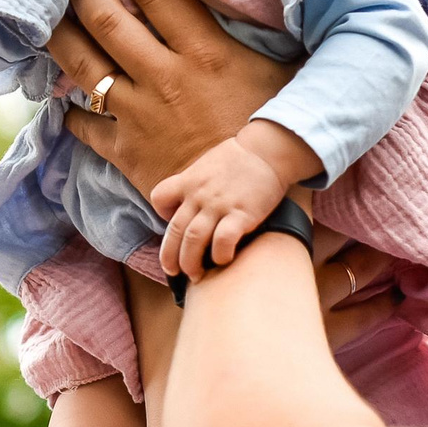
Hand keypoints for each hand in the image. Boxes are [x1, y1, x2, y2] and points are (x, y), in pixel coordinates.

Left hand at [50, 0, 297, 190]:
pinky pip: (84, 123)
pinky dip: (70, 109)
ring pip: (84, 64)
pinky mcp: (125, 150)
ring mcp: (139, 114)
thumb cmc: (274, 134)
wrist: (254, 205)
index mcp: (204, 52)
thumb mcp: (279, 74)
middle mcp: (164, 76)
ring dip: (60, 35)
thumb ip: (259, 36)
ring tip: (46, 15)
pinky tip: (63, 98)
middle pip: (108, 19)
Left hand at [155, 136, 291, 280]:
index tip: (170, 225)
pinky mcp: (241, 214)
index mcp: (189, 180)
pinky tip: (223, 261)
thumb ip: (195, 183)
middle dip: (170, 256)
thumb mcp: (207, 164)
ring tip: (195, 276)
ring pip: (193, 240)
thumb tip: (190, 203)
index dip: (161, 215)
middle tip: (173, 271)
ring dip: (190, 263)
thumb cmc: (240, 159)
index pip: (159, 198)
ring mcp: (219, 205)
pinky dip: (219, 255)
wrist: (268, 150)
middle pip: (175, 230)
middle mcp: (199, 195)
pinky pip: (223, 241)